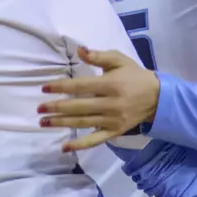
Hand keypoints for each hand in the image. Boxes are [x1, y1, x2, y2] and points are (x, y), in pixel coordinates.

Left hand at [38, 47, 159, 151]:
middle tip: (39, 109)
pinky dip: (80, 145)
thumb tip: (79, 50)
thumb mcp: (119, 60)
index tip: (44, 88)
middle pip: (78, 106)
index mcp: (110, 84)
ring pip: (82, 122)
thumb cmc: (135, 76)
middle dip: (56, 108)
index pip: (80, 86)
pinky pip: (95, 140)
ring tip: (44, 122)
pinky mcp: (114, 132)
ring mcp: (112, 120)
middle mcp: (110, 104)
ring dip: (61, 123)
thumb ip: (98, 56)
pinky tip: (65, 146)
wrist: (158, 98)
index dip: (61, 87)